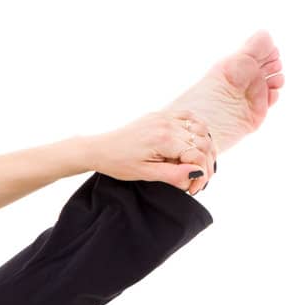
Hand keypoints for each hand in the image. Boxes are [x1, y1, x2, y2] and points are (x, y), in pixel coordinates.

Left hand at [91, 109, 216, 194]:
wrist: (98, 149)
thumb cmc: (118, 163)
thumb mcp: (145, 173)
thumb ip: (173, 174)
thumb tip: (198, 174)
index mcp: (164, 139)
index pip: (198, 156)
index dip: (201, 175)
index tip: (193, 189)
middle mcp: (167, 124)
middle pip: (204, 143)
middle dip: (205, 164)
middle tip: (196, 181)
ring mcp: (164, 117)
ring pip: (201, 129)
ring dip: (204, 148)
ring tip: (194, 165)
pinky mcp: (160, 115)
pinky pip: (189, 117)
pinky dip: (197, 129)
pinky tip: (193, 143)